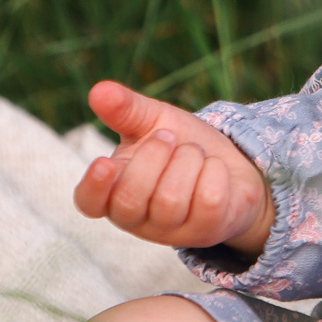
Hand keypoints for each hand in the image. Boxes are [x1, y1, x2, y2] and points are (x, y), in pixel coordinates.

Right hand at [73, 81, 273, 254]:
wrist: (232, 163)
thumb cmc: (181, 144)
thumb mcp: (153, 121)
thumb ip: (126, 110)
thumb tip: (98, 91)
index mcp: (114, 190)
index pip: (89, 202)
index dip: (93, 187)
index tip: (104, 161)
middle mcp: (137, 218)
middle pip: (129, 199)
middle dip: (153, 156)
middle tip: (168, 137)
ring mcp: (171, 230)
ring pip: (171, 200)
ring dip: (188, 160)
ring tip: (194, 153)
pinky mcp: (206, 231)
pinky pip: (208, 200)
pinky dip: (215, 171)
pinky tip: (214, 169)